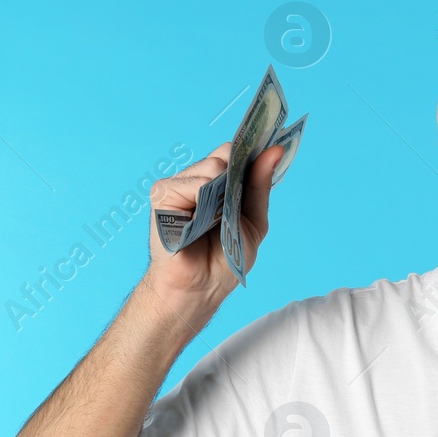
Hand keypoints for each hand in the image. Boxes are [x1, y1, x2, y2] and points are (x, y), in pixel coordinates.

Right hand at [141, 141, 285, 325]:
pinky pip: (193, 183)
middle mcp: (196, 177)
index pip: (233, 151)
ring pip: (212, 166)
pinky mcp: (162, 194)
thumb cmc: (225, 256)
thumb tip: (275, 150)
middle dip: (236, 182)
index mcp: (216, 181)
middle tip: (230, 211)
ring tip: (213, 222)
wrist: (202, 286)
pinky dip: (203, 200)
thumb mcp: (254, 219)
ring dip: (222, 195)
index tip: (263, 158)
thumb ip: (260, 185)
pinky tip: (198, 221)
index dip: (249, 155)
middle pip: (224, 155)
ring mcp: (178, 183)